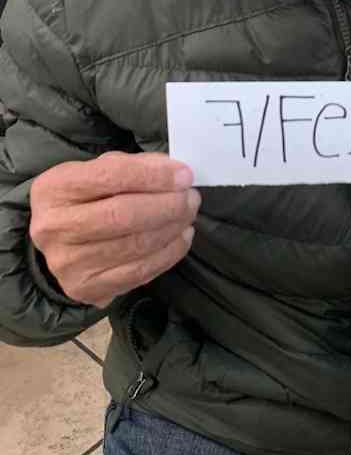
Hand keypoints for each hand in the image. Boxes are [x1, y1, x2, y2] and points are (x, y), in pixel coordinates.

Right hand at [29, 151, 200, 308]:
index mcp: (54, 189)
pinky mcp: (86, 289)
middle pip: (123, 215)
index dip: (153, 176)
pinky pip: (139, 272)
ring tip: (188, 215)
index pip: (110, 177)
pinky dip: (169, 254)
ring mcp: (68, 263)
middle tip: (191, 198)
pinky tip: (181, 238)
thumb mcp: (99, 170)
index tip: (184, 176)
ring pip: (135, 246)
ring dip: (173, 228)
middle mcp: (54, 227)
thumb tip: (174, 172)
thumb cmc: (85, 197)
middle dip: (168, 205)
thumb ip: (134, 166)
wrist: (57, 240)